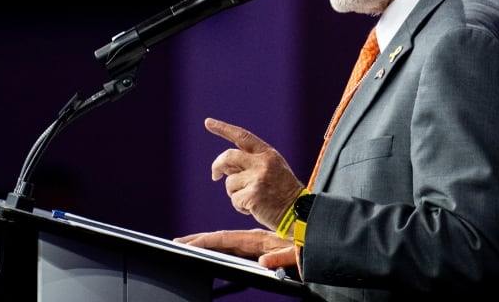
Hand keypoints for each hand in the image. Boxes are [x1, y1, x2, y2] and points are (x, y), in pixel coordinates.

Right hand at [175, 229, 297, 269]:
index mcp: (259, 240)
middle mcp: (254, 241)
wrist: (321, 237)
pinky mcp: (261, 250)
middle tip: (177, 244)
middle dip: (199, 241)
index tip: (186, 243)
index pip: (225, 239)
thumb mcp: (297, 253)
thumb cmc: (309, 245)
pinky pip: (236, 248)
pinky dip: (220, 248)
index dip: (205, 241)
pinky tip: (211, 252)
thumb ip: (282, 257)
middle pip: (221, 240)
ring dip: (207, 243)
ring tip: (189, 245)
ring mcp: (256, 245)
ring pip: (226, 244)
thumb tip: (263, 262)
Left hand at [205, 117, 304, 229]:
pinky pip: (234, 199)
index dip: (223, 129)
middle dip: (217, 165)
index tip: (208, 122)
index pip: (242, 136)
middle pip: (228, 156)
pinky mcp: (252, 196)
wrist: (299, 212)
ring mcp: (257, 179)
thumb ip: (249, 164)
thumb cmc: (282, 192)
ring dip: (235, 193)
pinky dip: (240, 206)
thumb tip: (223, 166)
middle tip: (214, 175)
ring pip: (229, 182)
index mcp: (267, 154)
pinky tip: (254, 208)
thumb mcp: (270, 170)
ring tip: (251, 199)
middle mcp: (262, 163)